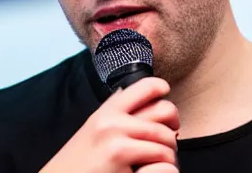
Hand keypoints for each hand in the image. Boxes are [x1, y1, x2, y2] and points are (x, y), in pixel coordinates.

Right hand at [39, 77, 179, 172]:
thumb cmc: (79, 165)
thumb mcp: (94, 131)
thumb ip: (116, 116)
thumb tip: (144, 100)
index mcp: (107, 111)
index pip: (144, 87)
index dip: (161, 88)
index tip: (167, 93)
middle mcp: (112, 121)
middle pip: (164, 111)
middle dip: (173, 128)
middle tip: (169, 142)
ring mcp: (117, 140)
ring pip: (167, 141)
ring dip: (170, 156)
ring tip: (161, 164)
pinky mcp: (121, 160)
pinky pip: (163, 163)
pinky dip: (166, 170)